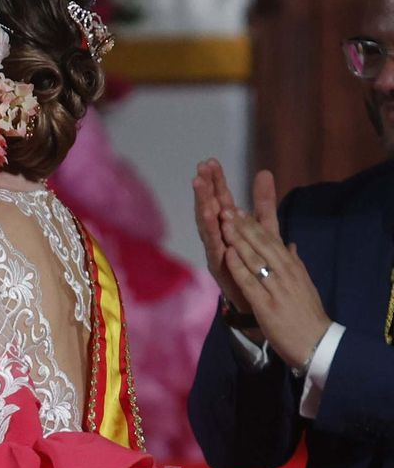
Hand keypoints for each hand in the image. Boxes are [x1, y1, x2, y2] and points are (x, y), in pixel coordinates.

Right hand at [192, 159, 255, 314]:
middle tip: (200, 169)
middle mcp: (220, 238)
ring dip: (204, 208)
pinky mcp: (220, 269)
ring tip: (201, 191)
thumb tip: (265, 175)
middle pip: (211, 209)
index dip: (217, 182)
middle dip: (206, 189)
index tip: (210, 161)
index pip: (222, 200)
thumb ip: (264, 205)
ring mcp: (218, 253)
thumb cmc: (260, 269)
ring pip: (209, 227)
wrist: (263, 305)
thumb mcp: (266, 231)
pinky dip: (213, 235)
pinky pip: (216, 249)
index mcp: (231, 228)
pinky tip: (211, 220)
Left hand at [219, 197, 331, 369]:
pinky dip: (239, 266)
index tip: (238, 210)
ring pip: (255, 258)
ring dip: (238, 239)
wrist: (317, 343)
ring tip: (224, 223)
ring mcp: (277, 288)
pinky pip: (251, 281)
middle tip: (227, 209)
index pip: (271, 240)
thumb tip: (290, 245)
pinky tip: (228, 253)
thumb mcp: (304, 284)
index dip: (253, 224)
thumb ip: (295, 264)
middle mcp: (286, 273)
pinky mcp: (267, 305)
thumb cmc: (307, 315)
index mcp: (293, 267)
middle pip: (262, 244)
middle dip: (243, 225)